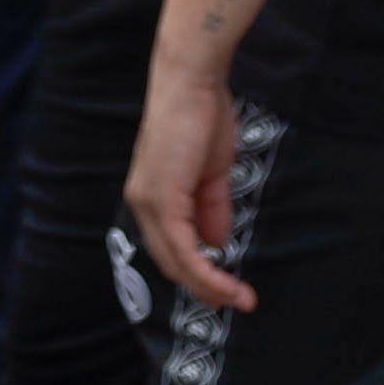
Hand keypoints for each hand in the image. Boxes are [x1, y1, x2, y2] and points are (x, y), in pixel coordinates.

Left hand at [126, 63, 256, 312]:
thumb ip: (210, 208)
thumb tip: (216, 243)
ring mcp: (148, 201)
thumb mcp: (211, 174)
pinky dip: (208, 274)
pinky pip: (185, 250)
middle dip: (205, 288)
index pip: (169, 249)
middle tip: (239, 301)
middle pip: (170, 263)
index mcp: (151, 195)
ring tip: (242, 300)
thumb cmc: (202, 120)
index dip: (198, 275)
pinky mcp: (162, 198)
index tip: (231, 290)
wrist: (191, 83)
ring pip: (177, 263)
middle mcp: (141, 201)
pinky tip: (230, 286)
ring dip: (211, 288)